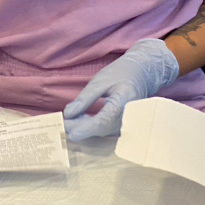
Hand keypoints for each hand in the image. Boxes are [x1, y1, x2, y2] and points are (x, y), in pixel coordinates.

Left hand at [63, 38, 179, 141]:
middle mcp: (128, 116)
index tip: (68, 130)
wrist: (142, 74)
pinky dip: (91, 126)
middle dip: (79, 127)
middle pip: (100, 128)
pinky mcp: (123, 125)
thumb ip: (85, 98)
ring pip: (102, 131)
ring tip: (69, 119)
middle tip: (62, 122)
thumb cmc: (121, 74)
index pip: (103, 121)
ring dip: (84, 127)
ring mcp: (127, 123)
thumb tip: (68, 114)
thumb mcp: (100, 81)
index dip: (85, 128)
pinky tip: (80, 119)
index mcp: (123, 101)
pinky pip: (105, 129)